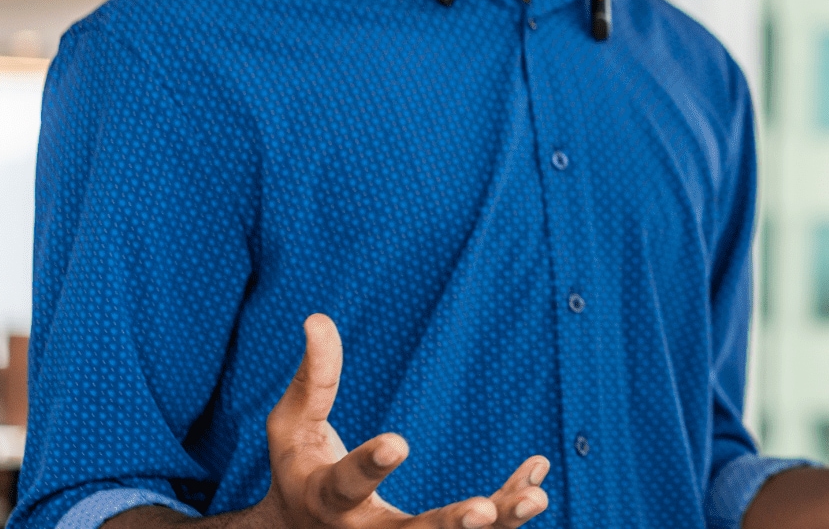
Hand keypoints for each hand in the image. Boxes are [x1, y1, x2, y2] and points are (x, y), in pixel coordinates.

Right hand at [260, 314, 549, 528]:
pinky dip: (509, 513)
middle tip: (482, 512)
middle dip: (448, 525)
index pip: (346, 483)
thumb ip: (312, 379)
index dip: (371, 465)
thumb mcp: (292, 427)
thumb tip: (318, 318)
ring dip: (500, 523)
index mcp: (326, 499)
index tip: (398, 443)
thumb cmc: (300, 470)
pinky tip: (536, 482)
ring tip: (536, 497)